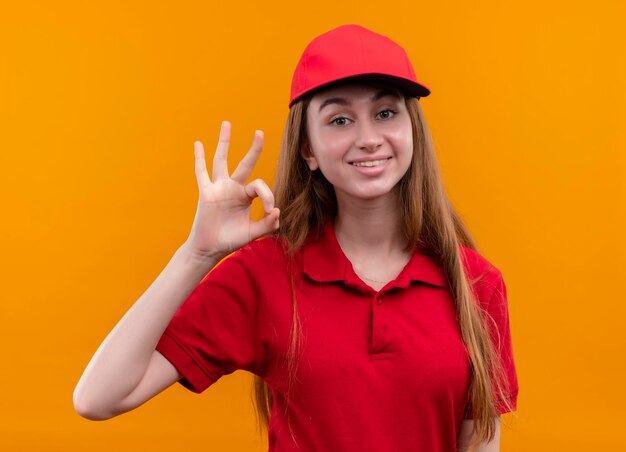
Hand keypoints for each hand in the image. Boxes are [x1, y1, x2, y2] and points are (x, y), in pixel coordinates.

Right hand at [185, 121, 279, 260]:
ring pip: (221, 160)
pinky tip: (197, 143)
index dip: (267, 195)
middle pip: (245, 164)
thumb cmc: (231, 240)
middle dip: (254, 149)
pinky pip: (201, 173)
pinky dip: (199, 158)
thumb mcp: (252, 233)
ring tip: (227, 123)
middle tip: (260, 132)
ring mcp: (218, 188)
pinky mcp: (206, 193)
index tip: (269, 210)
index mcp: (246, 196)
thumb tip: (277, 211)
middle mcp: (233, 188)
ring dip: (224, 142)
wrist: (210, 248)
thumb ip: (267, 224)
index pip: (259, 186)